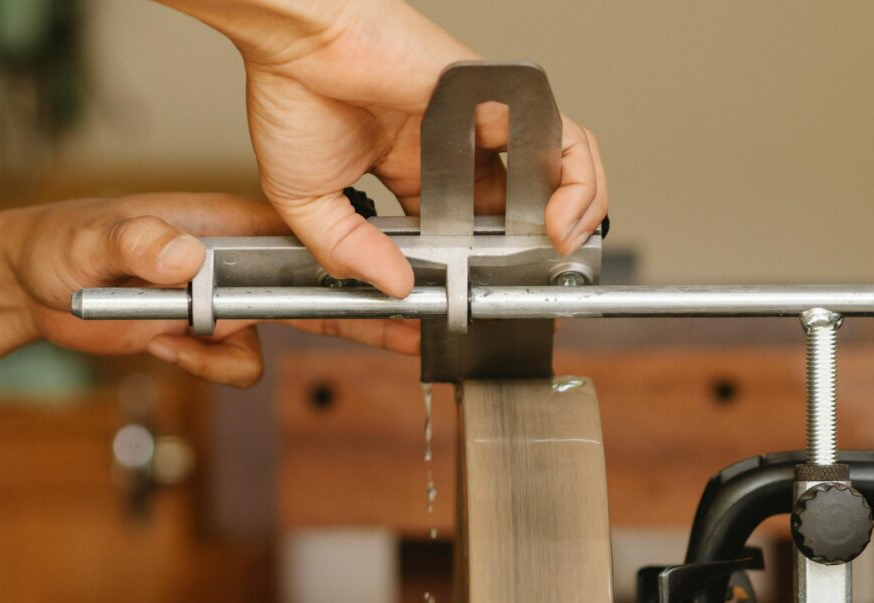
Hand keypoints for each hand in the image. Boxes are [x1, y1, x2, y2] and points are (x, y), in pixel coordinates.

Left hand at [0, 193, 419, 386]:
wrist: (33, 287)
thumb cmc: (62, 242)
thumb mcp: (91, 240)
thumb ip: (139, 242)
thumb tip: (185, 255)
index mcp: (228, 224)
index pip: (310, 238)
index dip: (358, 258)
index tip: (399, 278)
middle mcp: (238, 260)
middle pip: (320, 290)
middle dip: (365, 315)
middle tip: (414, 332)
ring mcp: (227, 299)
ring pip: (276, 337)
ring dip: (238, 350)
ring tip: (184, 337)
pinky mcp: (210, 333)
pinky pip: (240, 364)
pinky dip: (210, 367)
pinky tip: (166, 345)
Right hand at [161, 0, 607, 297]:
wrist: (301, 40)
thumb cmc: (294, 96)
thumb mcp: (307, 202)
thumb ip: (347, 250)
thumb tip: (394, 288)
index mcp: (414, 176)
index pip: (465, 231)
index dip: (481, 265)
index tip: (485, 299)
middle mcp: (453, 153)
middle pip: (518, 206)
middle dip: (536, 249)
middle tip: (537, 284)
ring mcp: (480, 128)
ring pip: (554, 175)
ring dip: (572, 219)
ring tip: (559, 255)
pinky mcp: (500, 104)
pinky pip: (564, 141)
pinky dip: (578, 183)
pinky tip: (560, 222)